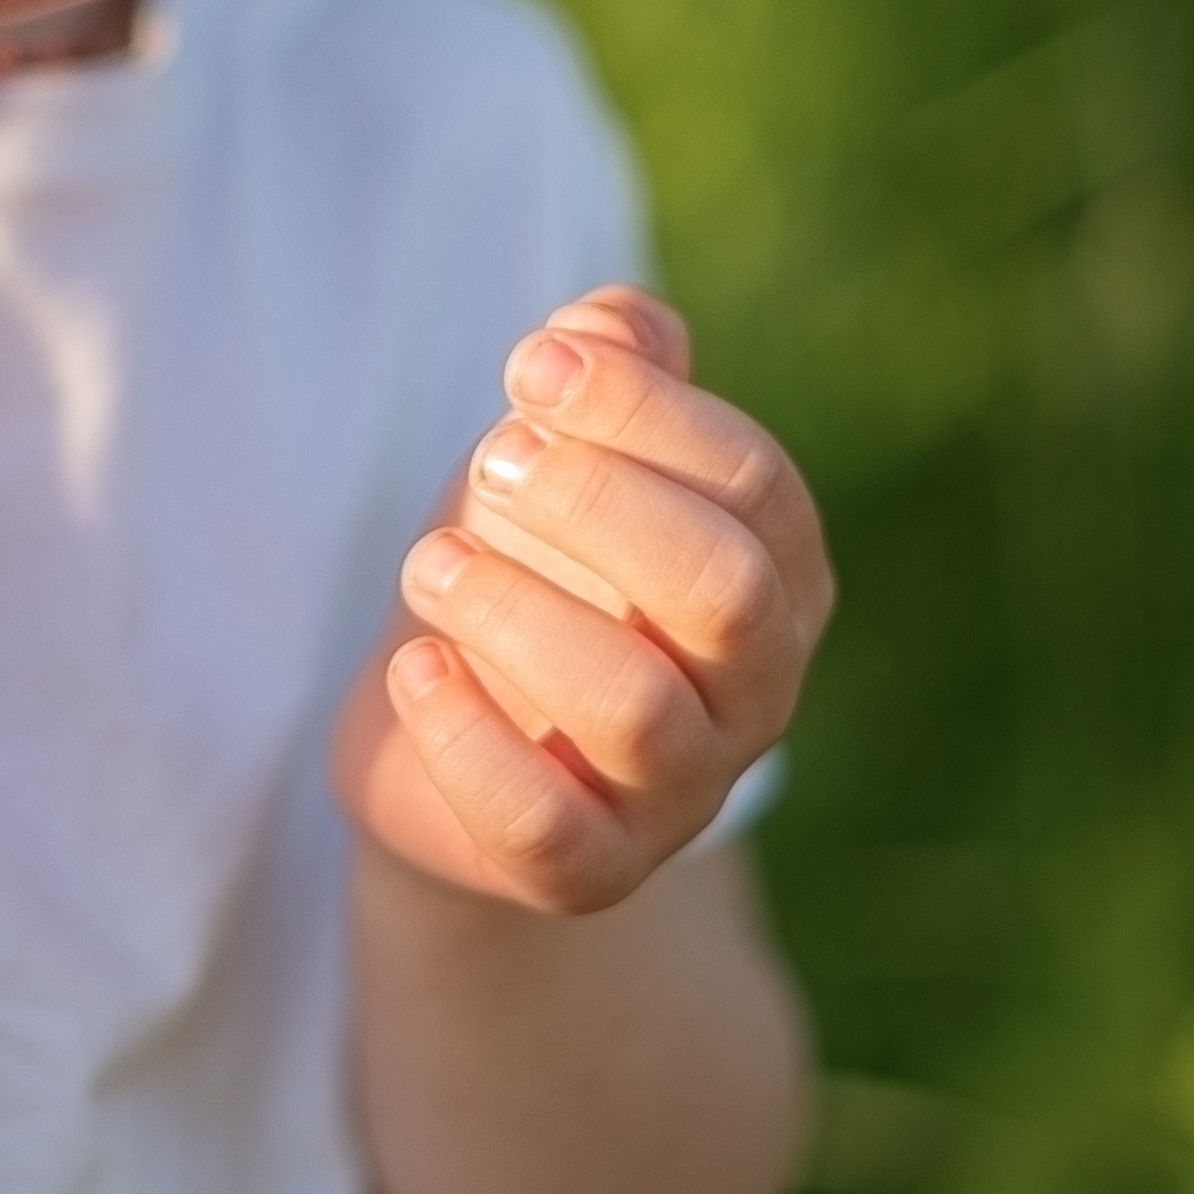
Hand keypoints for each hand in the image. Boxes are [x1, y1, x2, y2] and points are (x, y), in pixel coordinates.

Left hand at [330, 289, 831, 914]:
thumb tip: (613, 321)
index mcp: (778, 570)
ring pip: (635, 708)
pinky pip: (548, 828)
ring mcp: (680, 793)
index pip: (753, 481)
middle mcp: (755, 688)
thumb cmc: (529, 560)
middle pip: (725, 591)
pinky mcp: (587, 872)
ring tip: (430, 562)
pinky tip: (415, 667)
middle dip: (597, 504)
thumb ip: (605, 366)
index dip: (641, 409)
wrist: (448, 721)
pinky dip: (470, 740)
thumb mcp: (560, 447)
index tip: (530, 363)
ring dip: (517, 612)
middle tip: (491, 458)